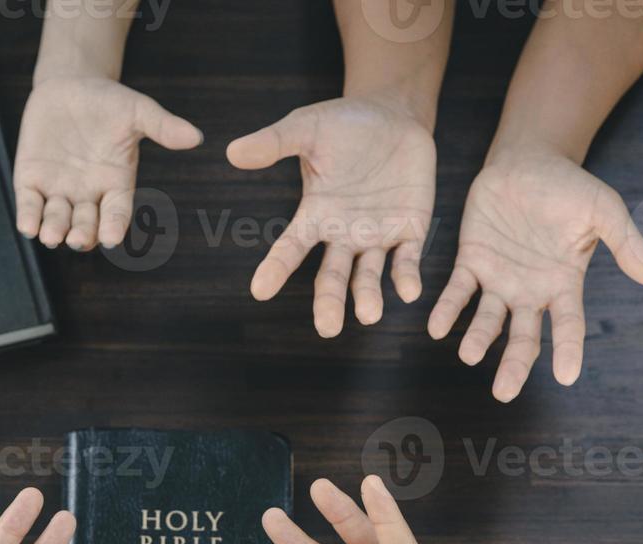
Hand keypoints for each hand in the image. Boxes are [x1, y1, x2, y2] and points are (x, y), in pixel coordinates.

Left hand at [13, 77, 201, 250]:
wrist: (70, 85)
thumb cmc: (108, 101)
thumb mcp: (136, 110)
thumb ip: (162, 126)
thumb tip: (196, 137)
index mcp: (116, 185)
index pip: (117, 214)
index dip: (114, 226)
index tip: (112, 237)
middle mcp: (88, 194)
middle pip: (86, 224)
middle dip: (82, 234)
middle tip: (79, 240)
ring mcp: (59, 190)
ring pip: (57, 219)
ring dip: (54, 230)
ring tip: (52, 236)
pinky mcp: (31, 180)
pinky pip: (30, 205)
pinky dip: (28, 217)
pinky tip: (27, 227)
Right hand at [227, 97, 435, 336]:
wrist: (392, 117)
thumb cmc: (343, 124)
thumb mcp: (306, 128)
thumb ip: (273, 143)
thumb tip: (233, 152)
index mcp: (314, 216)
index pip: (290, 248)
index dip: (276, 268)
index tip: (260, 290)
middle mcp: (342, 235)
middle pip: (332, 276)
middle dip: (329, 302)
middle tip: (327, 328)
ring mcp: (376, 237)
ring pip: (368, 276)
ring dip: (368, 296)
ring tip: (369, 315)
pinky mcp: (410, 230)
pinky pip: (407, 260)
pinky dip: (407, 277)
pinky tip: (409, 292)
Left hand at [429, 148, 642, 400]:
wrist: (528, 160)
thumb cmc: (569, 188)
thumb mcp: (604, 211)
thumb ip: (626, 243)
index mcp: (564, 284)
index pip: (568, 325)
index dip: (568, 350)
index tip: (567, 376)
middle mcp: (530, 291)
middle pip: (523, 336)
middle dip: (514, 363)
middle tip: (504, 392)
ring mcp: (499, 279)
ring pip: (488, 320)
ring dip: (477, 338)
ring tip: (468, 354)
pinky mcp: (471, 262)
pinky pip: (458, 292)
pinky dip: (448, 309)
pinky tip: (436, 327)